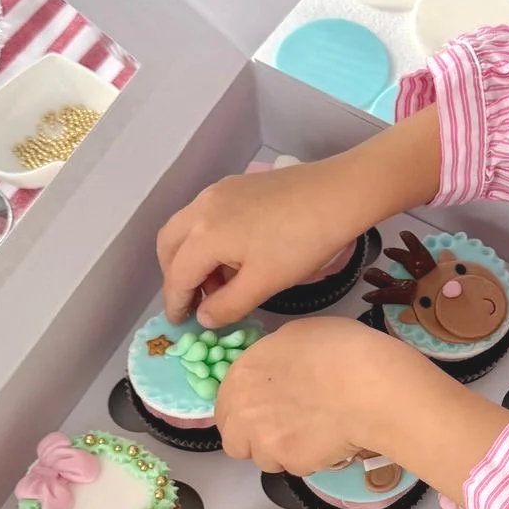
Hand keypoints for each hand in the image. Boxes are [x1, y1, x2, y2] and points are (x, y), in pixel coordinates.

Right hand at [158, 162, 356, 327]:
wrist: (339, 193)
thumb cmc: (303, 243)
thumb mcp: (265, 283)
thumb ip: (228, 304)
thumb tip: (204, 317)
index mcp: (204, 234)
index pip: (177, 275)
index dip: (176, 303)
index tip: (179, 323)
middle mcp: (201, 208)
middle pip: (169, 246)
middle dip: (175, 277)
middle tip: (193, 302)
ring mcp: (217, 192)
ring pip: (186, 228)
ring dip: (191, 258)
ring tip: (218, 284)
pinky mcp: (235, 185)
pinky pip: (205, 216)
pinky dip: (206, 240)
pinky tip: (233, 257)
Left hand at [214, 319, 422, 474]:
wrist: (369, 388)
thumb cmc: (338, 350)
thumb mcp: (295, 335)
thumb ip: (273, 359)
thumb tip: (278, 368)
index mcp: (241, 377)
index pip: (223, 408)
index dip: (242, 411)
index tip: (261, 409)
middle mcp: (245, 415)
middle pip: (236, 443)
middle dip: (254, 439)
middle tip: (282, 428)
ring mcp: (268, 445)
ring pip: (266, 460)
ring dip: (282, 451)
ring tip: (311, 434)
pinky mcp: (294, 465)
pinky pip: (298, 467)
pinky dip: (310, 458)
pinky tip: (329, 440)